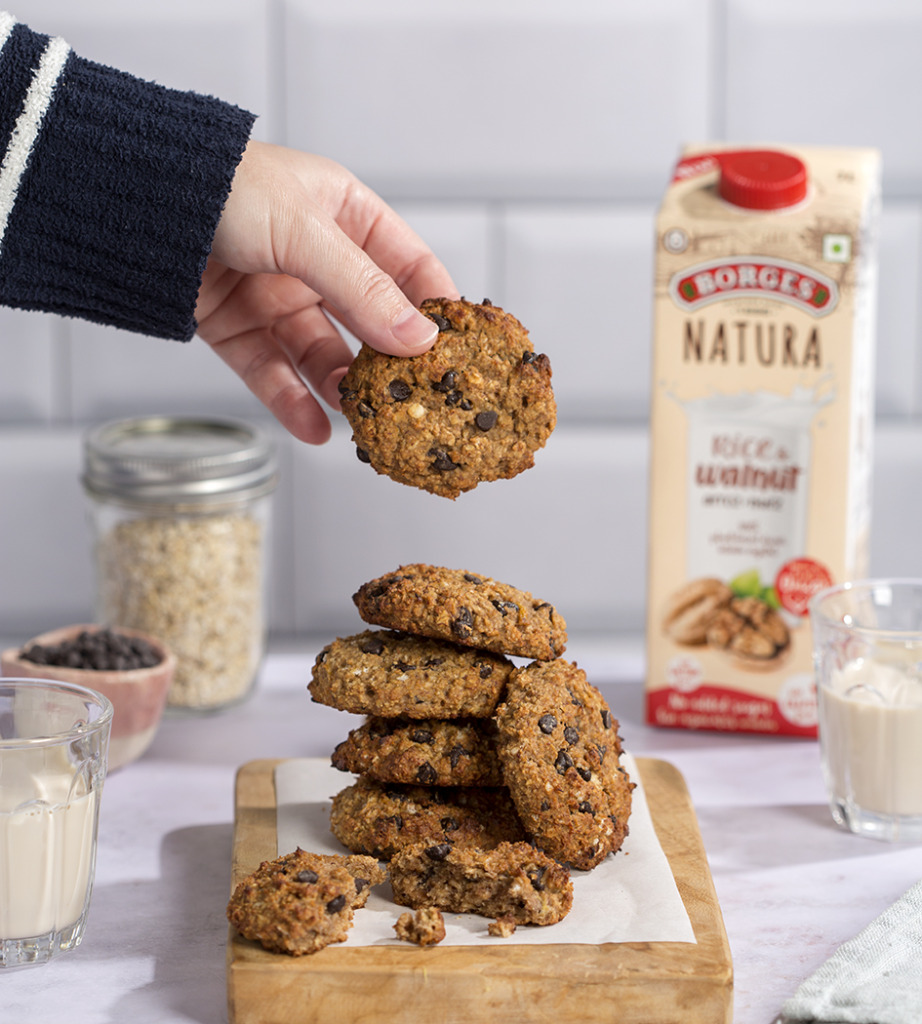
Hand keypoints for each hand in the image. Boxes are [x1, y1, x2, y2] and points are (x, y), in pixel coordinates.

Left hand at [195, 141, 458, 442]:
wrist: (130, 200)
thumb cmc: (221, 187)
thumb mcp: (305, 232)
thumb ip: (363, 290)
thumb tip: (420, 339)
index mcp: (345, 216)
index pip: (408, 267)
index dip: (434, 308)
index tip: (458, 351)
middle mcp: (316, 260)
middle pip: (367, 320)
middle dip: (388, 360)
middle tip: (413, 397)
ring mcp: (277, 296)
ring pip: (323, 354)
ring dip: (342, 386)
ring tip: (362, 417)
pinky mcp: (239, 330)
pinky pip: (274, 373)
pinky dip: (293, 403)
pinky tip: (316, 430)